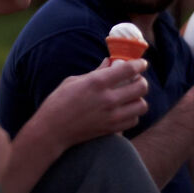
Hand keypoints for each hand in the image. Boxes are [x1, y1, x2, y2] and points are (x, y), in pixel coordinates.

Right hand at [32, 58, 148, 147]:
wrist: (52, 130)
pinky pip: (134, 120)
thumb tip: (110, 62)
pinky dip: (133, 114)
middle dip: (141, 80)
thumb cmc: (58, 102)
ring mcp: (112, 116)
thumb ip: (96, 72)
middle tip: (136, 79)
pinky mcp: (112, 129)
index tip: (142, 63)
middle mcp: (108, 99)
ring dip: (139, 98)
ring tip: (131, 96)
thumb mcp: (74, 81)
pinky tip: (125, 110)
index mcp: (97, 82)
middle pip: (141, 87)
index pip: (128, 69)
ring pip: (142, 105)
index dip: (139, 64)